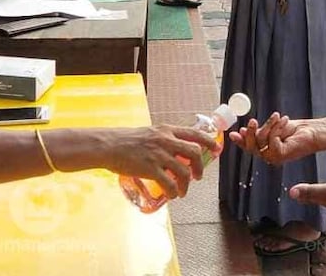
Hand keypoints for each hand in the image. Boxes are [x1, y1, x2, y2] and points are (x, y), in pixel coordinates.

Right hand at [105, 125, 219, 199]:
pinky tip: (171, 195)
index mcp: (166, 130)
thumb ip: (163, 139)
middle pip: (194, 152)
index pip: (194, 133)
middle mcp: (165, 140)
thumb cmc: (125, 140)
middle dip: (200, 167)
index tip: (217, 149)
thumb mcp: (149, 133)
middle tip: (198, 176)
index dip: (209, 141)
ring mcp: (158, 154)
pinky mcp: (150, 168)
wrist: (108, 145)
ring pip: (184, 171)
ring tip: (182, 191)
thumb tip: (174, 150)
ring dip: (186, 184)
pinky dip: (173, 191)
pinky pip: (169, 183)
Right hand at [229, 113, 319, 164]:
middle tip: (252, 120)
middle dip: (250, 132)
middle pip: (251, 146)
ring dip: (269, 125)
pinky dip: (277, 128)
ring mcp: (274, 157)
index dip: (240, 141)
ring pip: (261, 140)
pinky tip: (284, 121)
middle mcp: (268, 156)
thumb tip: (242, 131)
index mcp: (265, 149)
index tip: (232, 134)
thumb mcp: (271, 128)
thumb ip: (258, 132)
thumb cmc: (294, 130)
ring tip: (279, 117)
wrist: (312, 131)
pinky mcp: (281, 155)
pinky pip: (271, 139)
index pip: (248, 147)